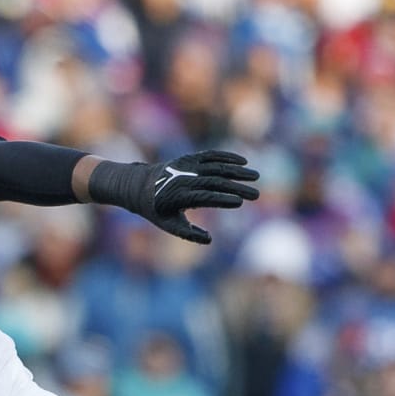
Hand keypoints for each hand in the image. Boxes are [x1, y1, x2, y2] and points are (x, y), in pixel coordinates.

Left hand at [88, 150, 260, 243]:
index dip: (222, 199)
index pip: (205, 198)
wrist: (138, 185)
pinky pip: (211, 155)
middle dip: (237, 188)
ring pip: (216, 166)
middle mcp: (183, 179)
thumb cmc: (156, 210)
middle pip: (215, 182)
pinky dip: (226, 156)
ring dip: (237, 171)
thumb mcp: (168, 225)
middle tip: (256, 195)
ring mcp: (186, 166)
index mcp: (178, 197)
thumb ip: (188, 233)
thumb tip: (210, 240)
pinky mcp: (189, 157)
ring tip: (255, 176)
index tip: (240, 202)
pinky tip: (243, 160)